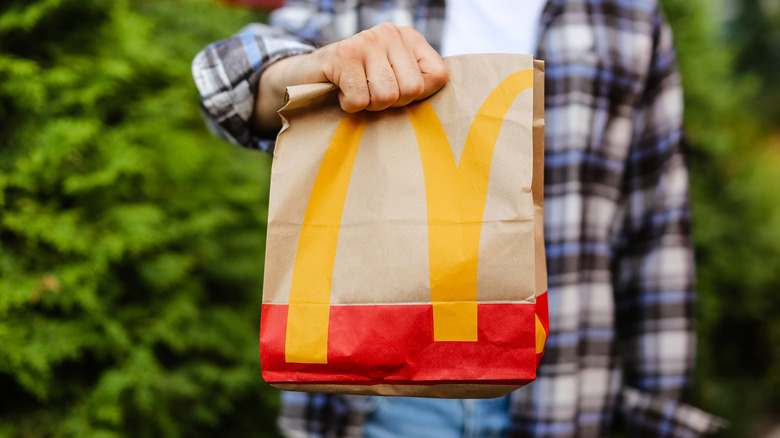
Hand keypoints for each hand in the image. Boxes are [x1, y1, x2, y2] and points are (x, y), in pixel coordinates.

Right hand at [254, 22, 448, 130]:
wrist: (307, 77)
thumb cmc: (358, 85)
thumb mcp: (394, 81)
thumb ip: (419, 87)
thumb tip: (448, 114)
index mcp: (410, 38)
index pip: (438, 77)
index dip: (417, 97)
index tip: (397, 93)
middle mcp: (390, 33)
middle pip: (411, 90)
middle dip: (390, 103)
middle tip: (371, 94)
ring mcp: (366, 40)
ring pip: (386, 96)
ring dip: (369, 105)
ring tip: (357, 92)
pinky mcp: (343, 54)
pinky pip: (360, 99)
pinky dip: (349, 105)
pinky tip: (341, 92)